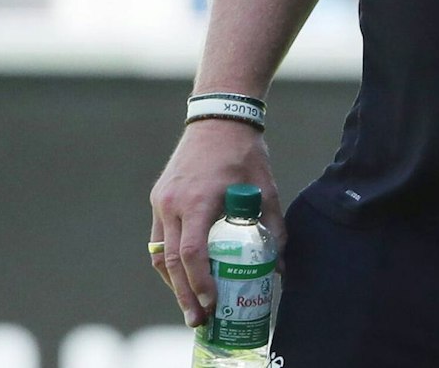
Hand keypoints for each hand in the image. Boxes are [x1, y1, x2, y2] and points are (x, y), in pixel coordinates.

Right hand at [149, 119, 285, 327]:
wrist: (219, 118)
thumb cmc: (245, 153)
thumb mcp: (265, 189)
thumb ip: (272, 228)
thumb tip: (280, 265)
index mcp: (199, 200)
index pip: (191, 252)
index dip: (199, 282)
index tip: (210, 304)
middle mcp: (173, 203)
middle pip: (171, 262)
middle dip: (184, 295)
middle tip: (197, 319)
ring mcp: (161, 201)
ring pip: (159, 254)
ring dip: (173, 282)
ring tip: (190, 303)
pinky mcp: (159, 198)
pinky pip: (158, 238)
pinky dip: (169, 261)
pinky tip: (183, 274)